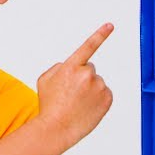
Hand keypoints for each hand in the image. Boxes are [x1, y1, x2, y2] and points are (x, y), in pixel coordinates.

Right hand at [35, 24, 114, 149]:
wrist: (56, 128)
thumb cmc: (49, 106)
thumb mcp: (45, 80)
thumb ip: (59, 67)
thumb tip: (72, 66)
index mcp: (71, 67)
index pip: (88, 47)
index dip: (100, 34)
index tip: (110, 25)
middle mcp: (87, 74)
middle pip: (89, 69)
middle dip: (82, 78)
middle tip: (71, 94)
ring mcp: (99, 86)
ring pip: (96, 83)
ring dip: (89, 90)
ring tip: (77, 104)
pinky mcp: (107, 98)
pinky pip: (104, 94)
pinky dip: (97, 100)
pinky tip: (86, 108)